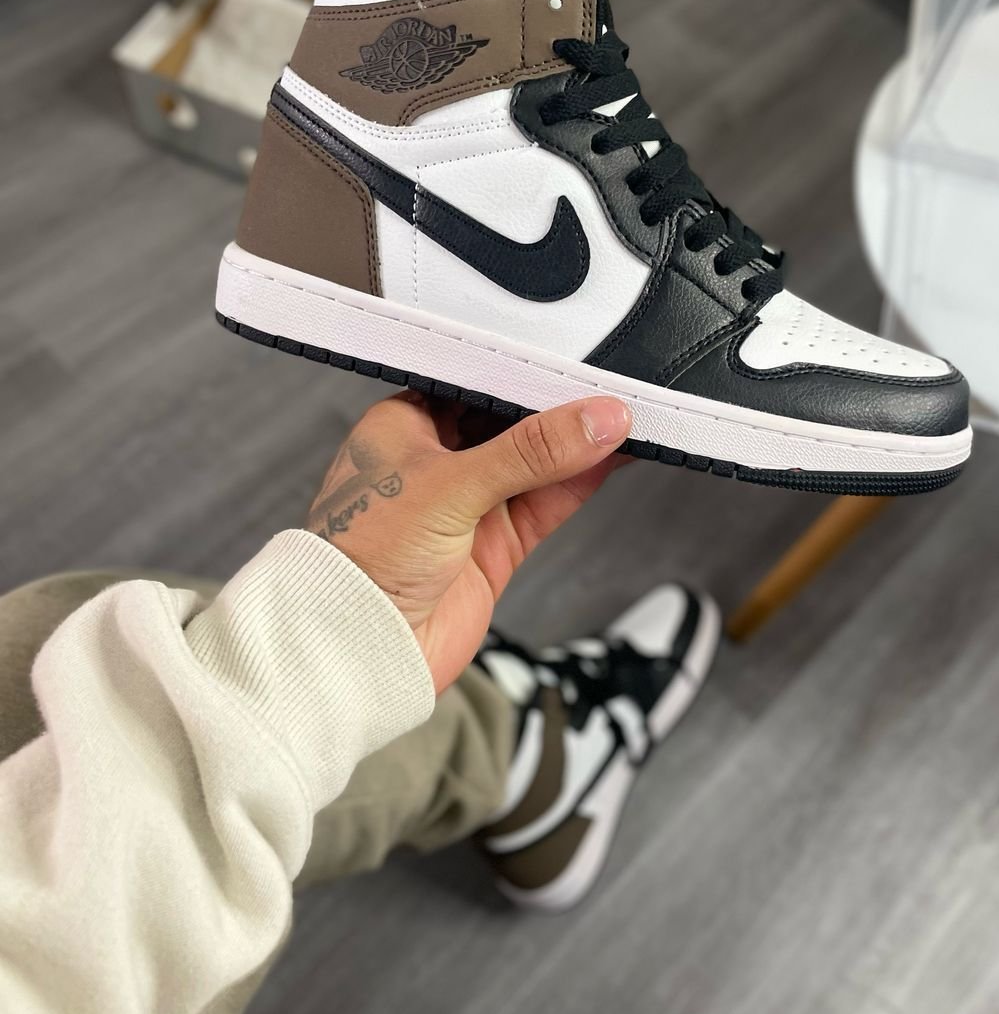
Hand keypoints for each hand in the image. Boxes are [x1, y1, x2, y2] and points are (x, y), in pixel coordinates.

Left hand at [305, 392, 631, 691]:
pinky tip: (612, 459)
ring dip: (578, 446)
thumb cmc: (360, 561)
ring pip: (538, 465)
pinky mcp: (495, 545)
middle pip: (512, 424)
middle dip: (559, 410)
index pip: (476, 385)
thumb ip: (530, 452)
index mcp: (404, 426)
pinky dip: (580, 482)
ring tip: (624, 420)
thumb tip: (592, 421)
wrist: (357, 648)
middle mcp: (437, 461)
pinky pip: (548, 503)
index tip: (571, 365)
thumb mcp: (450, 486)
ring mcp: (469, 505)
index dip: (525, 376)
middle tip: (607, 393)